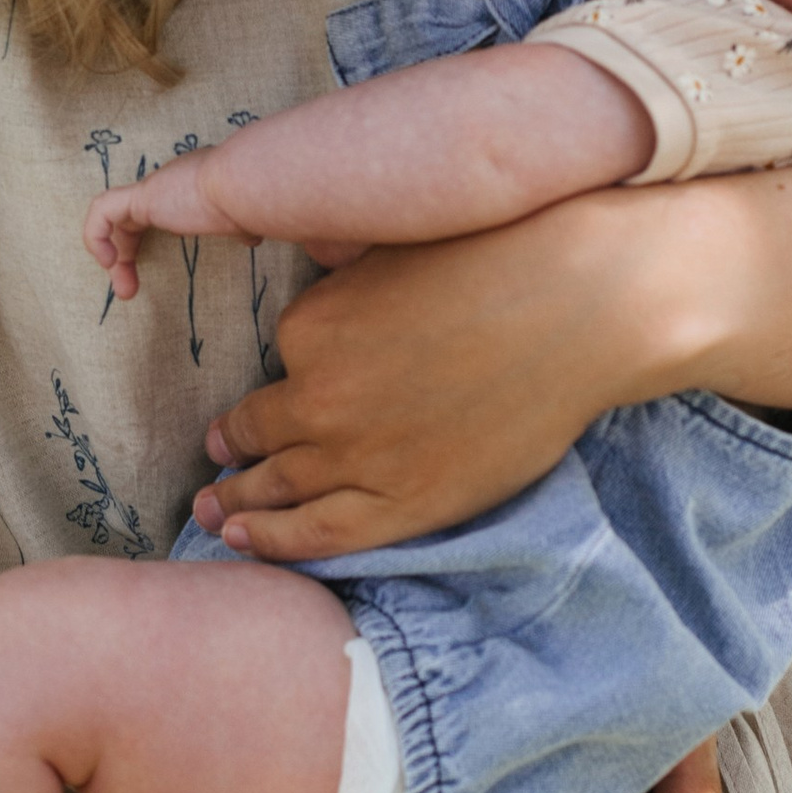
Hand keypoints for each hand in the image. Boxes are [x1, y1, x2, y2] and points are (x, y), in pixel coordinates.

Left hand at [83, 155, 251, 301]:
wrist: (249, 187)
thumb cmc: (252, 204)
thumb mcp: (244, 221)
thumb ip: (240, 227)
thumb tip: (252, 237)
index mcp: (189, 187)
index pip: (157, 211)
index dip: (145, 244)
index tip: (153, 274)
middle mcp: (169, 183)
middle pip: (129, 218)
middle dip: (124, 256)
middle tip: (129, 290)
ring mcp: (155, 187)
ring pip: (112, 216)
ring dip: (110, 253)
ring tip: (122, 287)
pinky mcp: (142, 195)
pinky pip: (102, 211)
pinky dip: (96, 236)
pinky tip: (111, 262)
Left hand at [194, 193, 690, 560]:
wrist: (579, 306)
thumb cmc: (501, 260)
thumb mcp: (393, 250)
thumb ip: (344, 285)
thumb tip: (319, 305)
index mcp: (309, 327)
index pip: (280, 360)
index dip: (273, 381)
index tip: (260, 400)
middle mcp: (318, 398)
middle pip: (256, 433)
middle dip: (228, 451)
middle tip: (212, 466)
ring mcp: (359, 457)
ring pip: (276, 489)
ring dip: (236, 503)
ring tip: (213, 509)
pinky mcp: (406, 503)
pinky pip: (321, 533)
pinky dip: (275, 541)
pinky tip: (244, 542)